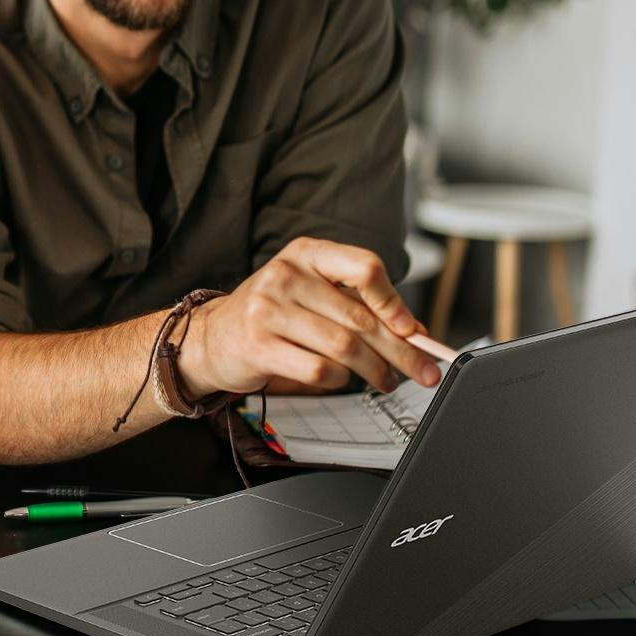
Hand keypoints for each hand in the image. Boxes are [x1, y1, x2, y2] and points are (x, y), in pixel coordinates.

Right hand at [177, 237, 437, 396]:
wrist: (213, 337)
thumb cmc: (272, 315)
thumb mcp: (314, 296)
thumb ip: (361, 307)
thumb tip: (417, 334)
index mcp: (306, 254)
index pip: (365, 268)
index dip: (395, 302)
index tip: (414, 331)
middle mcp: (286, 275)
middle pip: (361, 318)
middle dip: (400, 351)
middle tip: (422, 371)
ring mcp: (268, 310)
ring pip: (344, 347)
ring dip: (374, 371)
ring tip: (385, 381)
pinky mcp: (259, 346)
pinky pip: (319, 370)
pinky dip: (338, 380)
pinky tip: (340, 380)